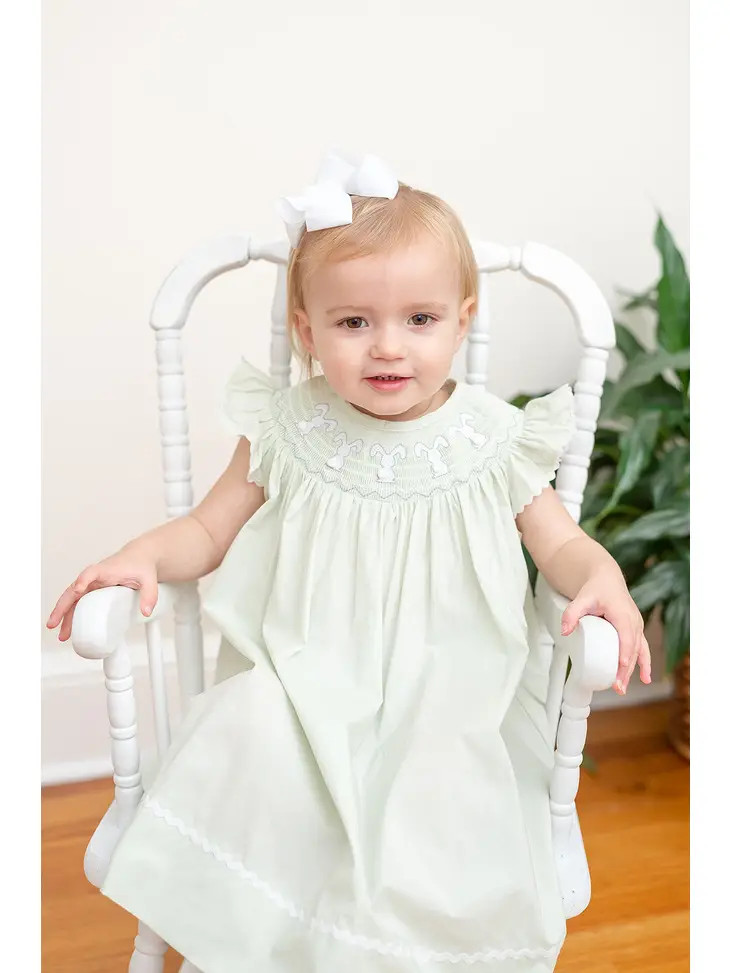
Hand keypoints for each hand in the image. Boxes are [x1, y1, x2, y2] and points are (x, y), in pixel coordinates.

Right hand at [46, 550, 158, 641]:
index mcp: (105, 570)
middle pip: (73, 590)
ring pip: (73, 600)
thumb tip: (146, 611)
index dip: (83, 581)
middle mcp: (94, 577)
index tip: (78, 589)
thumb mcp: (148, 578)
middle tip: (54, 624)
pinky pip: (79, 603)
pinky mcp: (93, 591)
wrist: (139, 557)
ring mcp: (91, 584)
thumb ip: (149, 594)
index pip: (90, 574)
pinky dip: (73, 616)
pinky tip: (70, 629)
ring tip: (62, 635)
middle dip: (62, 607)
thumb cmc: (140, 564)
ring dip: (65, 617)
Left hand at [560, 571, 651, 695]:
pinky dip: (644, 664)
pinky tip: (645, 679)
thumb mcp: (581, 599)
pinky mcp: (636, 630)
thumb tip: (565, 631)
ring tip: (624, 687)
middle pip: (633, 649)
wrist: (606, 579)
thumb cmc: (595, 589)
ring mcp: (637, 626)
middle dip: (626, 669)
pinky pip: (643, 649)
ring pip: (639, 652)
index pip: (626, 637)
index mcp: (623, 614)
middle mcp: (634, 621)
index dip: (625, 653)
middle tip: (617, 686)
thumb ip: (571, 613)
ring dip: (634, 671)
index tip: (622, 667)